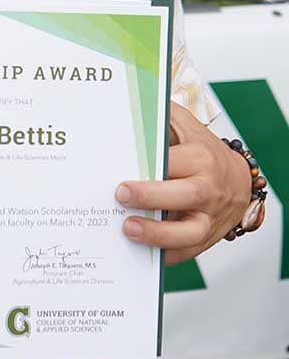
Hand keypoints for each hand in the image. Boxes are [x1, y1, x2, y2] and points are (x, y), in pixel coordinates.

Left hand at [115, 102, 251, 264]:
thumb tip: (130, 103)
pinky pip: (188, 252)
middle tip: (120, 196)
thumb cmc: (202, 150)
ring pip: (190, 231)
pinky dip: (166, 255)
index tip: (122, 176)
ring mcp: (209, 216)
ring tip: (129, 229)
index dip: (150, 169)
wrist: (238, 180)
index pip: (175, 162)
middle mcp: (208, 187)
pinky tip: (142, 254)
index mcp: (201, 157)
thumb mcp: (185, 126)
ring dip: (158, 234)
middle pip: (186, 195)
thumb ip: (161, 115)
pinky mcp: (207, 237)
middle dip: (152, 197)